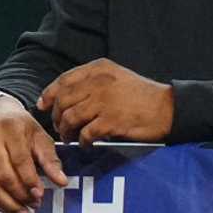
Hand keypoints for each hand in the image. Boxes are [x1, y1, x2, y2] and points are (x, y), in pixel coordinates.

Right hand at [0, 95, 68, 212]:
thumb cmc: (20, 126)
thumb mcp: (39, 135)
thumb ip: (50, 159)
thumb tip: (62, 182)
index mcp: (11, 129)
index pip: (20, 160)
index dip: (30, 180)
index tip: (39, 195)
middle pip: (3, 175)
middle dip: (20, 195)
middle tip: (34, 205)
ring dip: (6, 203)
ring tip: (22, 211)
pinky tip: (7, 207)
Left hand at [37, 58, 173, 146]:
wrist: (168, 108)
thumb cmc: (141, 95)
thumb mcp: (117, 77)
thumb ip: (92, 82)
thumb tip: (62, 96)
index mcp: (100, 69)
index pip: (64, 80)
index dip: (50, 94)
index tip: (44, 106)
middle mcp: (99, 82)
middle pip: (63, 101)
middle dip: (56, 117)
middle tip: (61, 128)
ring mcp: (104, 101)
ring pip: (70, 118)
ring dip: (67, 131)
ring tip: (72, 138)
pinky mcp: (111, 121)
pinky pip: (85, 133)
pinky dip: (83, 141)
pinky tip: (87, 144)